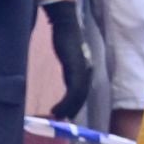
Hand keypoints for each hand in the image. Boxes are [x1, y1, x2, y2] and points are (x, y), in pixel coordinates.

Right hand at [41, 0, 92, 118]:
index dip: (77, 103)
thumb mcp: (70, 56)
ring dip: (67, 108)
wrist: (66, 25)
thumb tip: (70, 77)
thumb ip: (72, 67)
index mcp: (86, 68)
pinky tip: (56, 108)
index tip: (69, 113)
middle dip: (73, 108)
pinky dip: (65, 102)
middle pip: (82, 96)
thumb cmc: (66, 38)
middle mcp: (87, 71)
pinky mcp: (75, 68)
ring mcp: (82, 70)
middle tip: (63, 118)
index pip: (84, 90)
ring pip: (78, 96)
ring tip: (57, 115)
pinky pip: (72, 91)